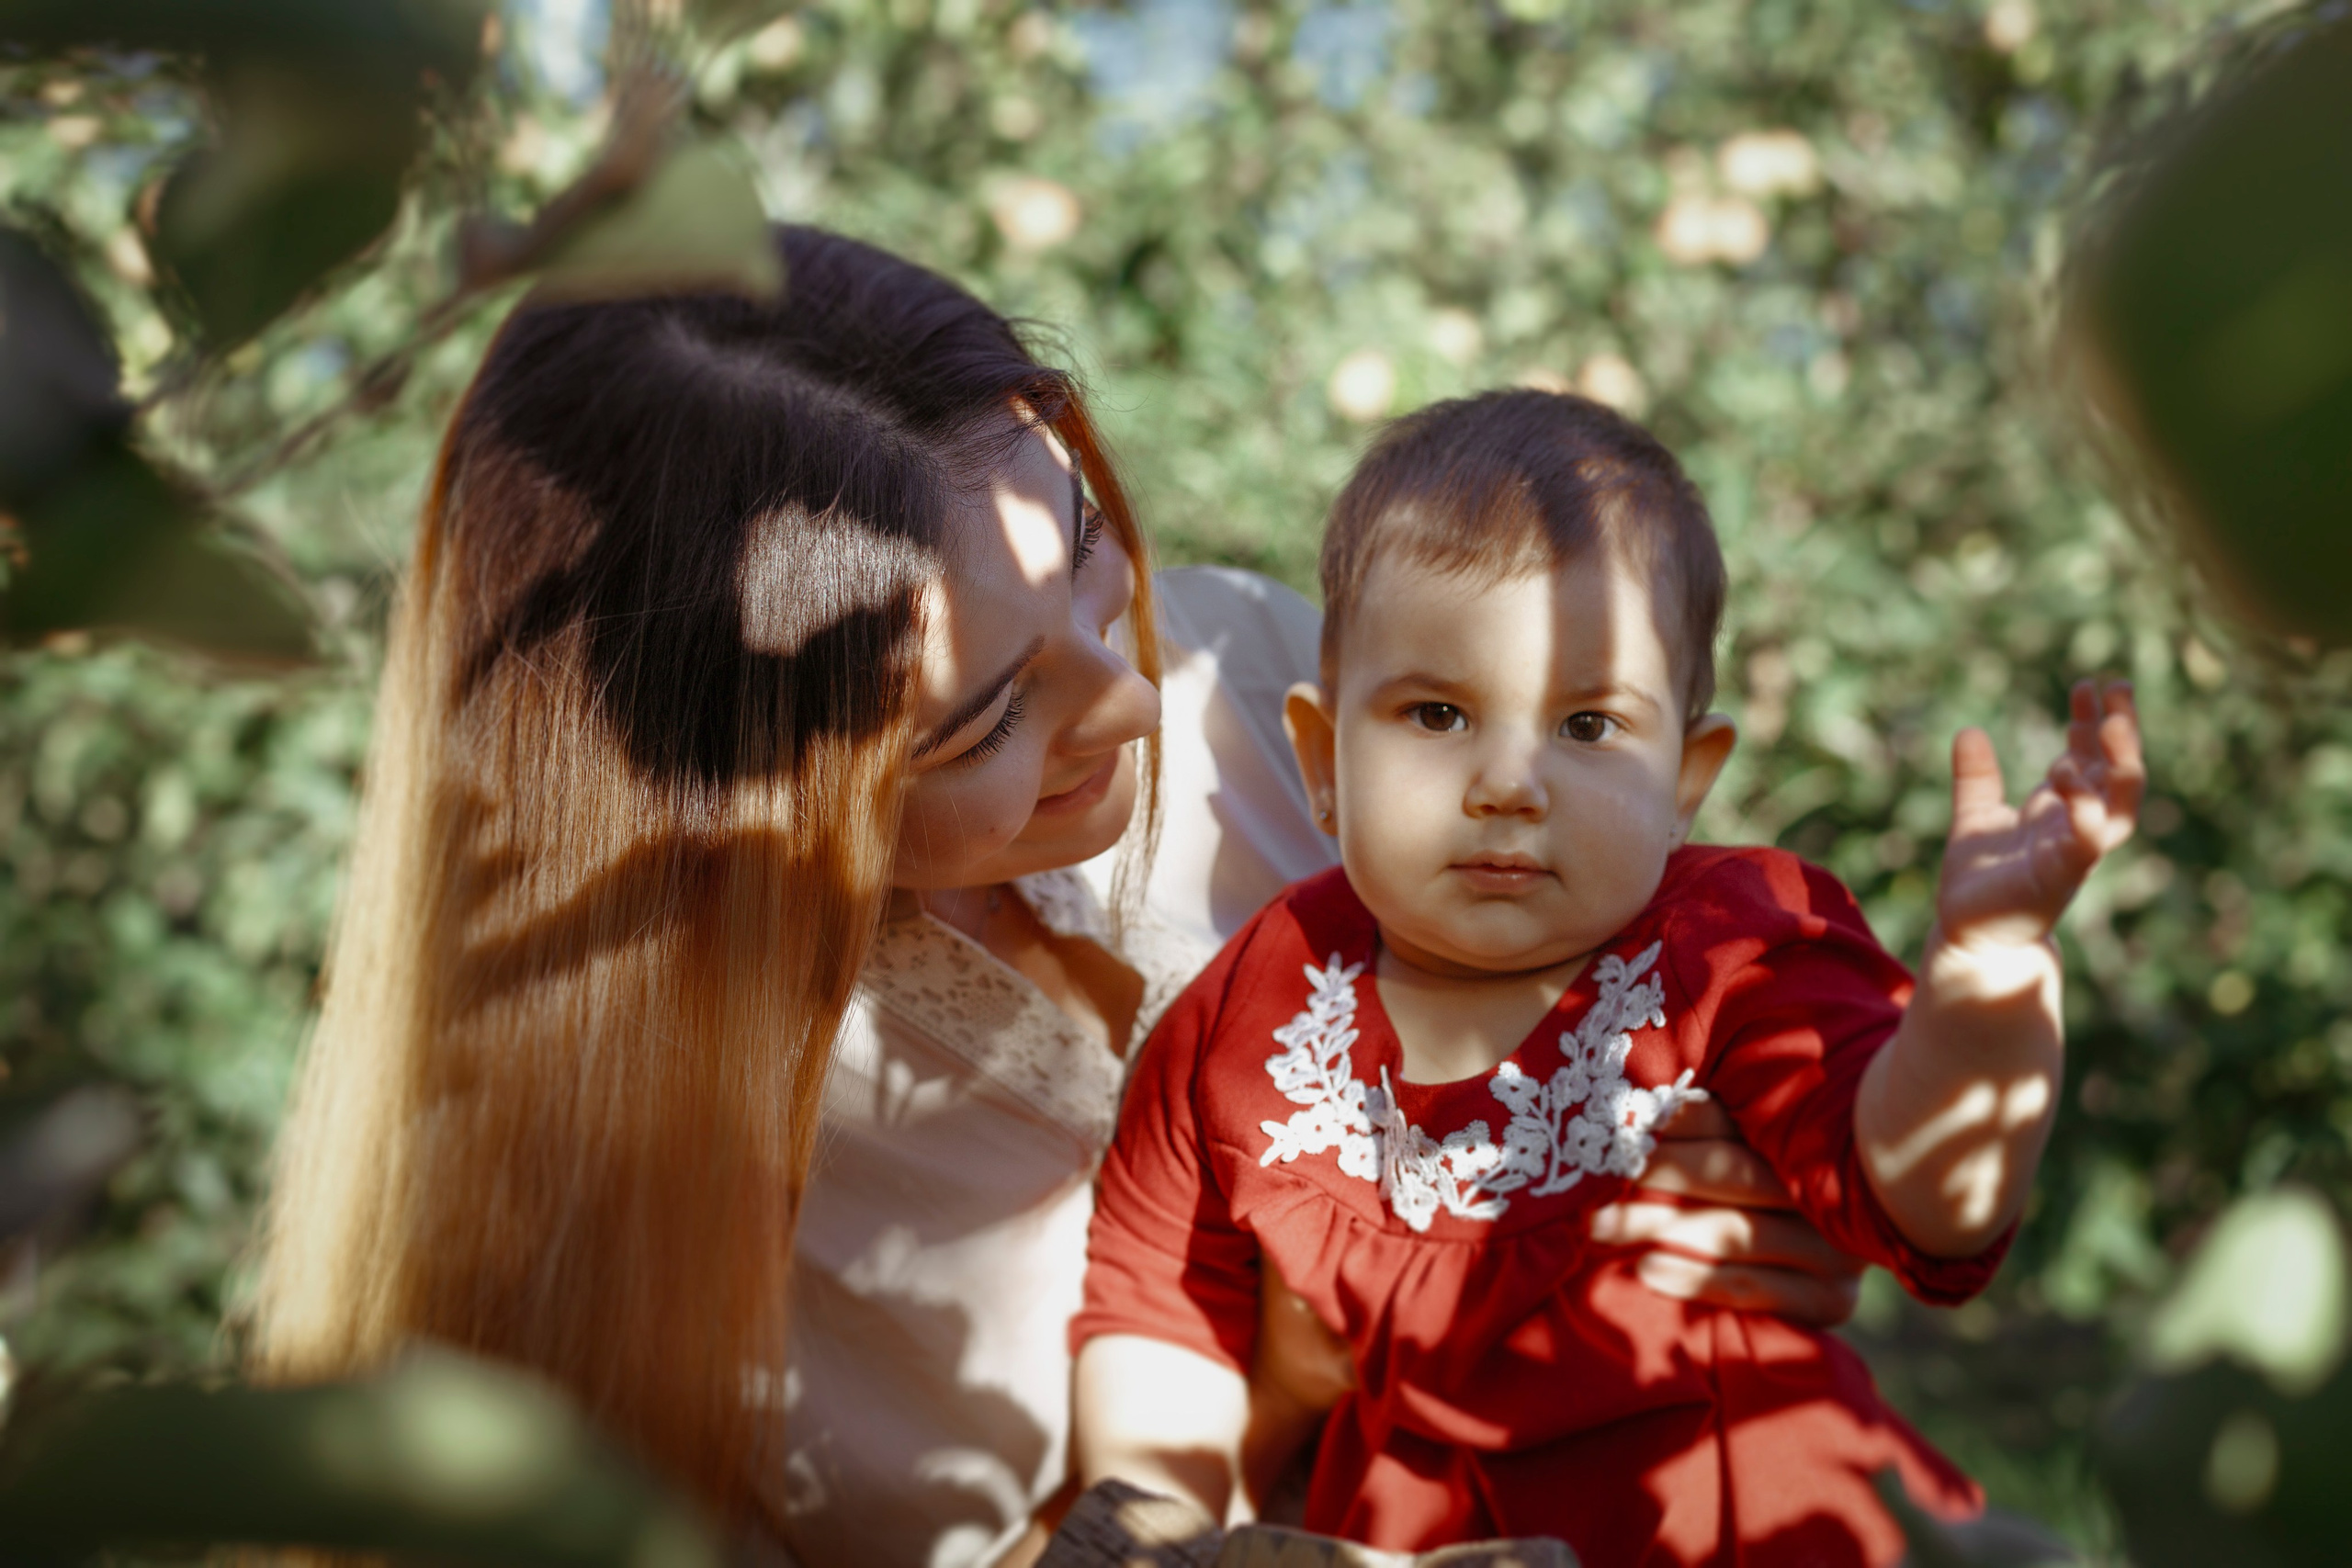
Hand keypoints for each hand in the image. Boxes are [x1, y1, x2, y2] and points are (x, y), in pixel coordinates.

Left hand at [1593, 1100, 1866, 1327]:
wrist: (1800, 1278)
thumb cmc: (1739, 1193)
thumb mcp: (1722, 1149)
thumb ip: (1688, 1124)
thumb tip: (1623, 1103)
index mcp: (1809, 1134)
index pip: (1731, 1118)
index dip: (1672, 1118)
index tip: (1615, 1122)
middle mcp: (1832, 1185)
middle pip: (1732, 1171)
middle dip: (1656, 1173)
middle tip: (1593, 1180)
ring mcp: (1838, 1245)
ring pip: (1735, 1231)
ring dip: (1659, 1227)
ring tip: (1601, 1226)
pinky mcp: (1831, 1300)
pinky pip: (1752, 1286)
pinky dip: (1695, 1279)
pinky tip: (1646, 1268)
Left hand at [1937, 679, 2141, 953]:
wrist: (1969, 934)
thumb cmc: (1980, 881)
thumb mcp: (1975, 817)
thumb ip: (1976, 777)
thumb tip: (1971, 729)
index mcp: (2060, 810)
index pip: (2088, 757)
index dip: (2092, 720)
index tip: (2091, 683)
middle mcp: (2076, 828)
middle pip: (2117, 775)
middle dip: (2123, 733)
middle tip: (2118, 688)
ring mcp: (2073, 853)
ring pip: (2116, 807)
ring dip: (2117, 767)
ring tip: (2109, 725)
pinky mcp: (2057, 878)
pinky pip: (2083, 843)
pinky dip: (2083, 812)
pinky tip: (2071, 780)